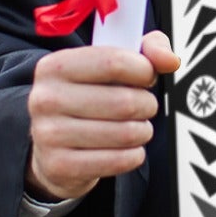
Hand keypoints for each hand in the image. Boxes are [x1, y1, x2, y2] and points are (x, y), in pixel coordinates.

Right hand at [25, 30, 180, 201]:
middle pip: (124, 101)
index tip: (147, 76)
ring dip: (142, 131)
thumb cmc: (88, 97)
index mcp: (55, 66)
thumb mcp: (110, 64)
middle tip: (144, 106)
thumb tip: (169, 60)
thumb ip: (146, 51)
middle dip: (146, 105)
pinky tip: (126, 148)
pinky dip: (133, 155)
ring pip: (125, 133)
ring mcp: (49, 134)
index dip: (144, 70)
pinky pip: (118, 161)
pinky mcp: (59, 166)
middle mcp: (46, 98)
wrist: (52, 146)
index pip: (114, 62)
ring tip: (136, 127)